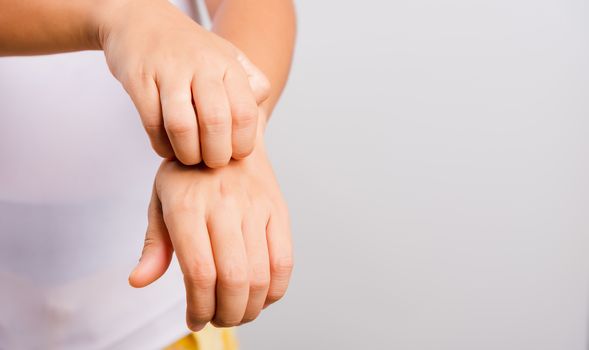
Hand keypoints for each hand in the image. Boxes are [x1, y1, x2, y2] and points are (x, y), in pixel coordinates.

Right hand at [98, 0, 269, 166]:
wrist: (139, 19)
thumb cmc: (189, 48)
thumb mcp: (227, 56)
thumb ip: (250, 83)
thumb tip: (259, 110)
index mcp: (227, 64)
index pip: (245, 113)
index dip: (243, 143)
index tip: (236, 154)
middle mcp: (200, 65)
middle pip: (215, 122)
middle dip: (216, 154)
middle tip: (213, 162)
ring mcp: (168, 71)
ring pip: (181, 125)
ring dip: (187, 153)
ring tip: (190, 158)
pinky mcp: (139, 79)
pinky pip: (152, 123)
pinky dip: (161, 145)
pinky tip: (167, 147)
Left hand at [128, 134, 292, 329]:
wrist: (228, 135)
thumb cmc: (189, 175)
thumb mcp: (160, 200)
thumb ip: (154, 243)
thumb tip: (139, 281)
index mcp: (187, 207)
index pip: (200, 273)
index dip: (199, 308)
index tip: (195, 320)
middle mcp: (224, 206)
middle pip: (234, 280)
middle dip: (226, 314)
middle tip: (218, 320)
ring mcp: (256, 208)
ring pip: (261, 276)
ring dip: (250, 308)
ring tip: (236, 312)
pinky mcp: (279, 211)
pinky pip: (284, 261)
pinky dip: (274, 291)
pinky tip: (261, 297)